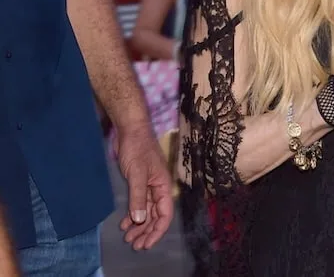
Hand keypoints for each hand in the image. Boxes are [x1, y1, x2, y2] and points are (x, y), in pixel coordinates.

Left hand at [114, 125, 173, 249]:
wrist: (130, 130)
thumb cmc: (137, 149)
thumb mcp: (137, 174)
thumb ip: (138, 198)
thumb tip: (140, 220)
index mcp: (163, 186)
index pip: (164, 213)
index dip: (157, 230)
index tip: (147, 243)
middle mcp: (158, 188)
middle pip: (156, 215)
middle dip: (147, 231)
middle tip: (135, 245)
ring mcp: (148, 186)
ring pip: (147, 211)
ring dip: (139, 226)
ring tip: (128, 238)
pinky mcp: (138, 183)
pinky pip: (139, 204)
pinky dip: (133, 215)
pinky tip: (125, 224)